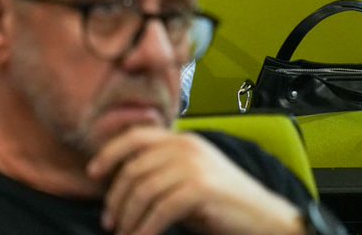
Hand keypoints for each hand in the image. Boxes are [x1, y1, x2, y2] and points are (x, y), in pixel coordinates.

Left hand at [87, 126, 303, 234]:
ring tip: (122, 233)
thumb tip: (120, 184)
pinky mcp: (199, 190)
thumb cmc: (225, 204)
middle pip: (134, 169)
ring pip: (143, 191)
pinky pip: (159, 210)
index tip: (93, 173)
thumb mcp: (190, 178)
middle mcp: (186, 147)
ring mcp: (193, 166)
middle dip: (116, 198)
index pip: (136, 137)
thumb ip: (162, 171)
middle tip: (108, 221)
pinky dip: (145, 228)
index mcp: (182, 140)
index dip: (110, 152)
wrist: (268, 219)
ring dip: (128, 216)